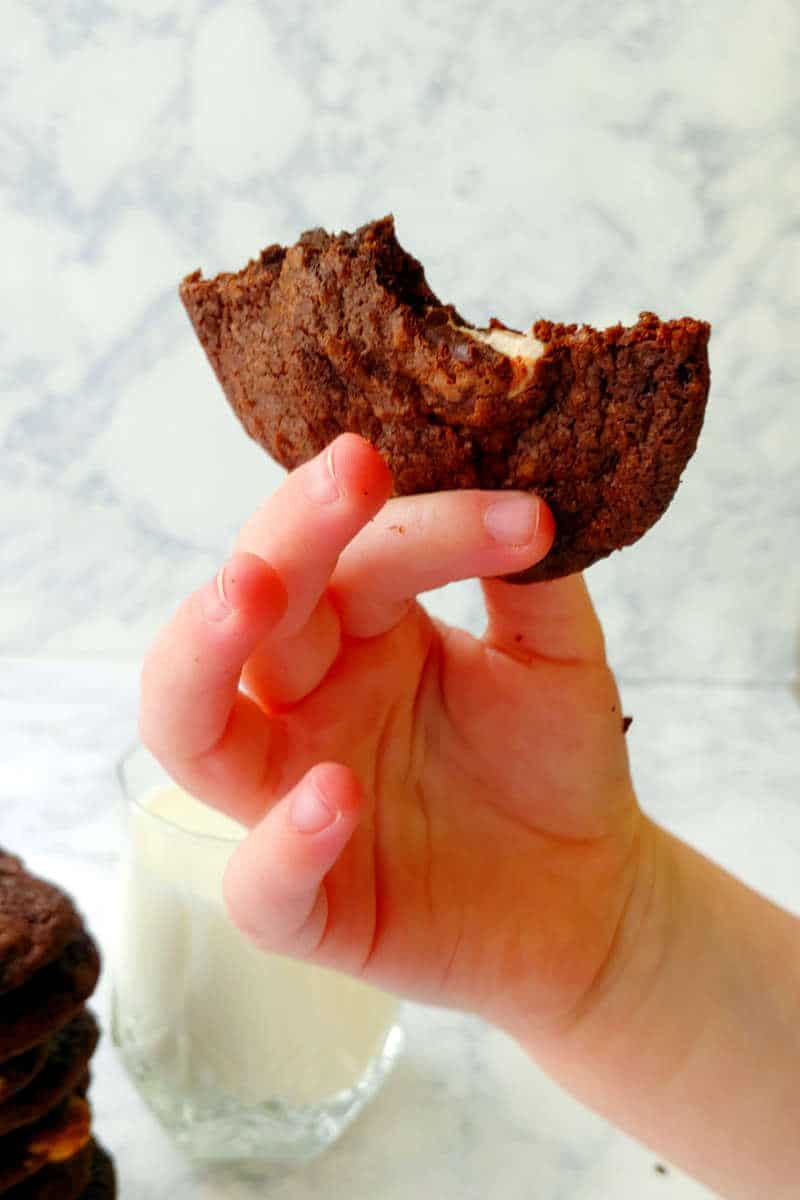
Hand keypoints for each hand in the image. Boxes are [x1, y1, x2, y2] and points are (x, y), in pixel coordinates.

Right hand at [139, 434, 641, 1035]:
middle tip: (350, 476)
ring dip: (203, 653)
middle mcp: (304, 703)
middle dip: (286, 536)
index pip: (350, 552)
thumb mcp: (556, 658)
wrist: (590, 893)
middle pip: (246, 610)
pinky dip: (282, 842)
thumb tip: (520, 483)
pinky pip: (257, 883)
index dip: (418, 521)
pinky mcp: (312, 907)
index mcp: (357, 632)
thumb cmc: (555, 765)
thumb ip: (527, 583)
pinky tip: (338, 795)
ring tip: (254, 589)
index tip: (525, 516)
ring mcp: (289, 800)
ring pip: (187, 726)